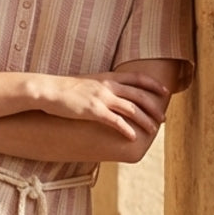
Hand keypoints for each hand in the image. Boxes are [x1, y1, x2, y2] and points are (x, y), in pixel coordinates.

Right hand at [36, 71, 169, 139]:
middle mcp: (108, 86)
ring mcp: (102, 98)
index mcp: (108, 77)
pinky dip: (127, 130)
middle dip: (154, 108)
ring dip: (145, 120)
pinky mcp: (94, 111)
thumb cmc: (64, 88)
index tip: (165, 91)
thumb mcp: (87, 82)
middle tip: (163, 118)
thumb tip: (107, 94)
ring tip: (153, 130)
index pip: (137, 78)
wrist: (48, 90)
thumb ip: (100, 86)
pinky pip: (116, 122)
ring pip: (132, 109)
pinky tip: (133, 137)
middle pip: (139, 96)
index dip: (153, 85)